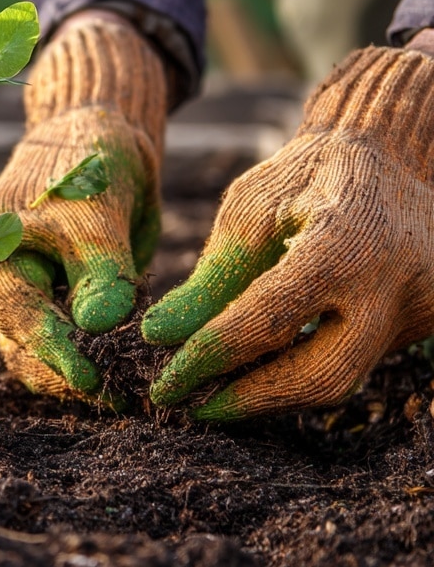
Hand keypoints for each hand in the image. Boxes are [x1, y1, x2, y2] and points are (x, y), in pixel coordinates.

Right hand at [0, 14, 166, 398]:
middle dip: (69, 374)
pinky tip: (128, 364)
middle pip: (24, 346)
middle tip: (123, 393)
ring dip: (82, 370)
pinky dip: (94, 352)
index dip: (59, 356)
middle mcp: (4, 276)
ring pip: (44, 349)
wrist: (101, 133)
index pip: (21, 319)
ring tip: (129, 386)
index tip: (100, 382)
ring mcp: (28, 286)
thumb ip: (99, 273)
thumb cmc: (91, 161)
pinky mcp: (56, 292)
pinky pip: (68, 335)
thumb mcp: (97, 212)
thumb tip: (99, 330)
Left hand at [143, 45, 433, 419]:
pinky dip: (302, 373)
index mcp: (345, 244)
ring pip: (342, 380)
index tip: (164, 383)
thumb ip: (210, 279)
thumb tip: (160, 338)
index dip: (209, 359)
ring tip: (216, 393)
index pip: (267, 321)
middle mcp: (395, 286)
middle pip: (321, 375)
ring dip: (273, 394)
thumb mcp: (249, 211)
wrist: (387, 159)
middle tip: (192, 407)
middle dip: (250, 400)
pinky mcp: (423, 325)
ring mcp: (420, 310)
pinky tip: (258, 373)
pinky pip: (356, 364)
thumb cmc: (306, 176)